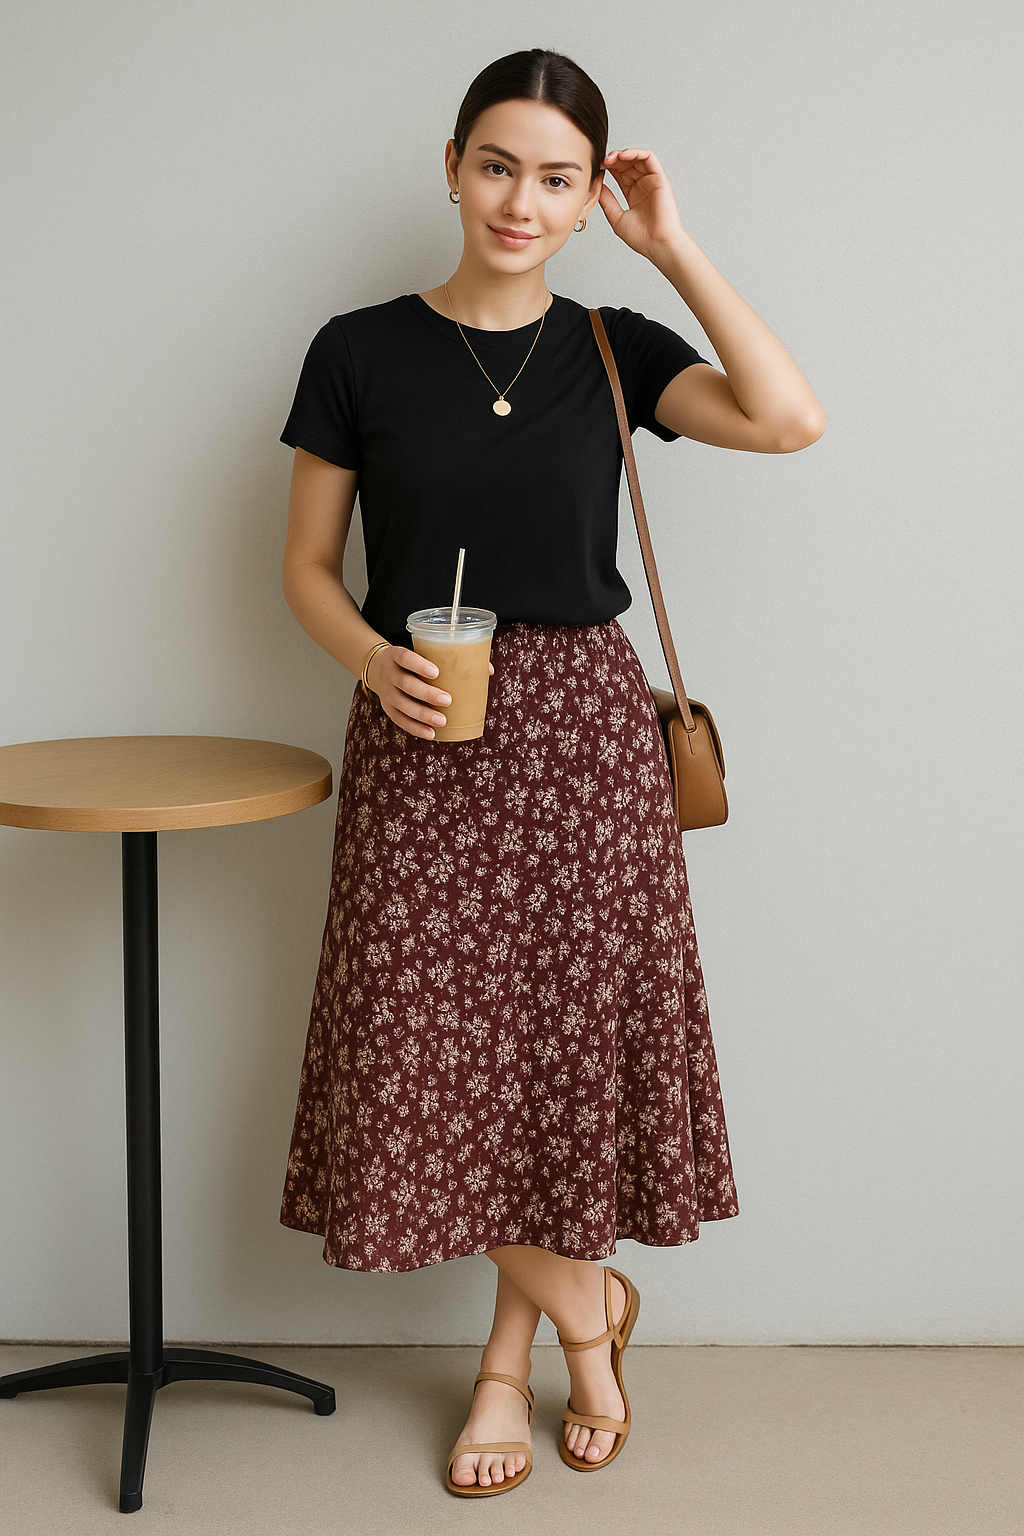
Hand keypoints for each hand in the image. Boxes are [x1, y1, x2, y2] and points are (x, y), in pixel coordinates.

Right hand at [365, 644, 494, 738]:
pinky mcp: (388, 708)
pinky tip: (431, 733)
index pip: (405, 658)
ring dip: (422, 714)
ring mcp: (386, 693)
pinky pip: (401, 721)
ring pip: (402, 705)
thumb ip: (450, 658)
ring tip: (442, 720)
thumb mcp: (421, 652)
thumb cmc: (410, 660)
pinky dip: (416, 728)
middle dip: (426, 693)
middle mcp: (389, 674)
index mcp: (396, 655)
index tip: (436, 672)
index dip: (418, 665)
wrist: (376, 667)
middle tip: (447, 700)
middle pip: (405, 684)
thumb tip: (487, 670)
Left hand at [597, 148, 685, 259]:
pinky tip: (624, 155)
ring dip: (623, 154)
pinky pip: (649, 158)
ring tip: (611, 158)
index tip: (598, 168)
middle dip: (614, 159)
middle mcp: (643, 186)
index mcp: (633, 194)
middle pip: (627, 164)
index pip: (620, 174)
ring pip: (637, 158)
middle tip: (603, 161)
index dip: (608, 168)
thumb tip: (597, 186)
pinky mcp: (660, 179)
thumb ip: (607, 200)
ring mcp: (651, 181)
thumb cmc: (642, 237)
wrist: (657, 244)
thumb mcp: (616, 217)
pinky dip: (636, 153)